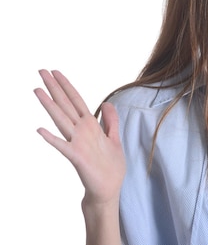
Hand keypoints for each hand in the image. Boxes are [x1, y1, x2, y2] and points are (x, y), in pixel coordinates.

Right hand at [34, 70, 125, 204]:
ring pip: (61, 120)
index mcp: (89, 126)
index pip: (76, 101)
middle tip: (40, 71)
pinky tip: (40, 129)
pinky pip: (63, 146)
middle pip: (66, 105)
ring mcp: (77, 143)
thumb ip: (110, 121)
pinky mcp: (76, 157)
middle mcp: (80, 131)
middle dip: (54, 88)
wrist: (108, 190)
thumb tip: (106, 103)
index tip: (56, 71)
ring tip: (37, 90)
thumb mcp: (114, 139)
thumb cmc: (110, 167)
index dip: (67, 86)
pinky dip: (52, 138)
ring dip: (49, 105)